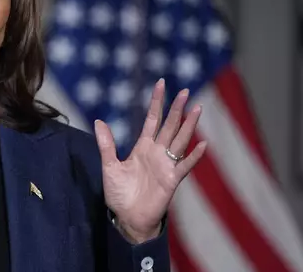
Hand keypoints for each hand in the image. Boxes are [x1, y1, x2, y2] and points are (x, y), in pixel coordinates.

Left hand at [94, 78, 205, 242]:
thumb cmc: (120, 194)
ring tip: (197, 108)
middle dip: (176, 109)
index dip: (157, 102)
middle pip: (169, 126)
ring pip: (180, 140)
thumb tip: (98, 121)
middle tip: (185, 90)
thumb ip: (107, 144)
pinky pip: (185, 166)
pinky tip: (203, 145)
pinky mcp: (172, 180)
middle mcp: (157, 153)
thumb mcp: (109, 166)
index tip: (161, 84)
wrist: (128, 217)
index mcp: (142, 147)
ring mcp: (166, 165)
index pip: (152, 119)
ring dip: (188, 125)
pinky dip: (194, 156)